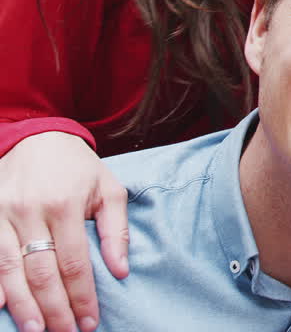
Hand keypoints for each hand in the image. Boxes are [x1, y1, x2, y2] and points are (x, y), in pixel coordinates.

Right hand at [0, 132, 128, 331]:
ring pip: (10, 270)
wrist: (36, 136)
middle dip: (55, 309)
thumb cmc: (78, 168)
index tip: (90, 321)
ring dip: (24, 306)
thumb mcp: (108, 189)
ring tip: (38, 330)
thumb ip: (116, 230)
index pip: (74, 263)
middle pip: (42, 273)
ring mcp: (3, 215)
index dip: (82, 296)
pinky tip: (2, 306)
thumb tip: (121, 270)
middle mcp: (30, 211)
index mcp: (65, 205)